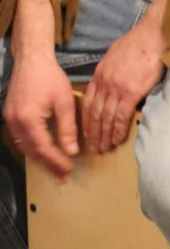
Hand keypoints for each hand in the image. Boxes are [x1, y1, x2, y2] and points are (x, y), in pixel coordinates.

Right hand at [2, 54, 78, 177]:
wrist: (32, 61)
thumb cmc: (50, 78)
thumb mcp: (64, 104)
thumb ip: (68, 129)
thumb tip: (72, 152)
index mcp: (28, 118)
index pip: (43, 148)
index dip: (56, 161)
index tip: (69, 170)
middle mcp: (15, 121)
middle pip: (31, 151)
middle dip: (48, 166)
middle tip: (62, 178)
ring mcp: (10, 118)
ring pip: (24, 147)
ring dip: (40, 160)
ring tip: (55, 171)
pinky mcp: (11, 115)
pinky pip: (21, 139)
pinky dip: (32, 149)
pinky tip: (44, 156)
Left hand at [81, 10, 164, 154]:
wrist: (152, 38)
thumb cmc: (139, 46)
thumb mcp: (116, 57)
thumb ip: (112, 73)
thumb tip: (115, 87)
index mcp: (100, 75)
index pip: (89, 102)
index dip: (87, 120)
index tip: (88, 133)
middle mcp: (104, 83)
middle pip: (94, 112)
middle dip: (93, 132)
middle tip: (94, 147)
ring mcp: (116, 89)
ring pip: (105, 117)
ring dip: (104, 135)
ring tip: (104, 148)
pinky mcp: (130, 93)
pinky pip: (120, 116)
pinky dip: (117, 130)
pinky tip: (116, 140)